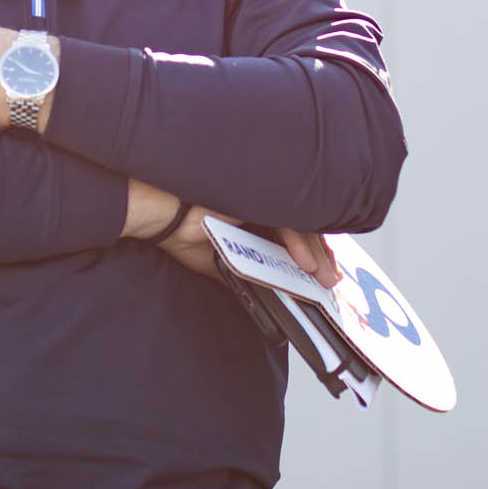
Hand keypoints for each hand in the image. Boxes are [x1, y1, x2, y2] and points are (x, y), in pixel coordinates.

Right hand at [119, 180, 339, 289]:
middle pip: (302, 225)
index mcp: (252, 211)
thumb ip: (237, 272)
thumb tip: (253, 294)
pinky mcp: (255, 194)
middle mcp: (260, 200)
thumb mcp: (214, 260)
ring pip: (300, 222)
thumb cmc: (176, 228)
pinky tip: (303, 263)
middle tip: (330, 281)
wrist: (156, 214)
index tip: (320, 274)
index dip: (309, 251)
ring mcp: (260, 194)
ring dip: (314, 253)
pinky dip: (297, 242)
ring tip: (322, 278)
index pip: (291, 229)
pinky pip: (285, 218)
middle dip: (320, 256)